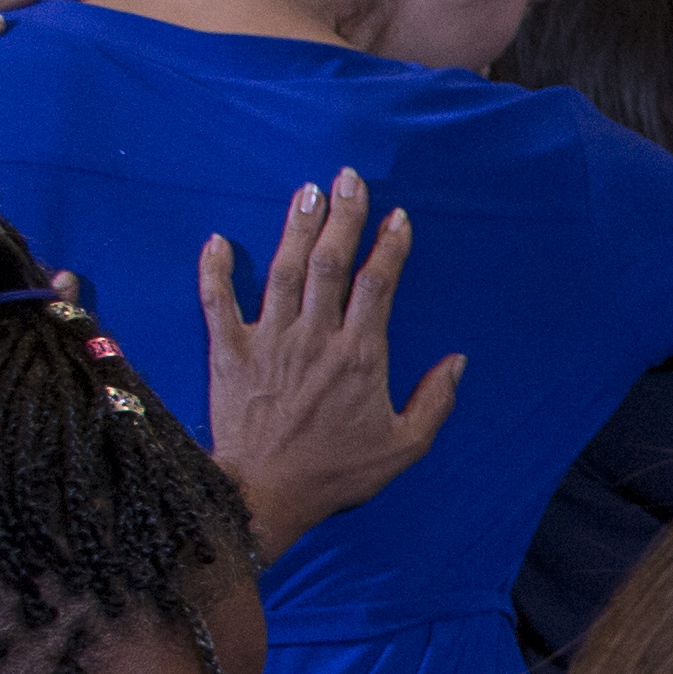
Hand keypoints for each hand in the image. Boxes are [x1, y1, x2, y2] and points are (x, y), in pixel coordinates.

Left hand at [197, 172, 459, 547]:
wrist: (265, 495)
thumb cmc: (336, 474)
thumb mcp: (403, 447)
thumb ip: (434, 401)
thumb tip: (457, 361)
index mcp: (359, 356)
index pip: (376, 284)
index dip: (388, 245)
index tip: (396, 217)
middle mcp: (314, 337)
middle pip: (330, 262)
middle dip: (341, 215)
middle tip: (347, 178)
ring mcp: (268, 341)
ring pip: (283, 270)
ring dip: (295, 226)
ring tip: (306, 191)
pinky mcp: (228, 352)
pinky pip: (217, 301)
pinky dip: (215, 269)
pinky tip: (218, 239)